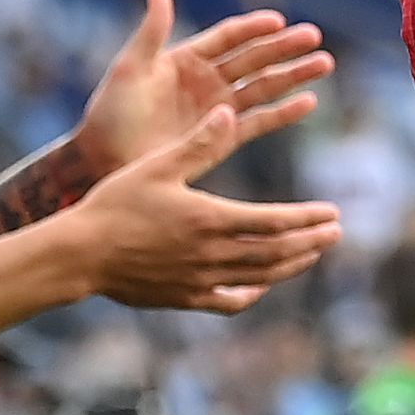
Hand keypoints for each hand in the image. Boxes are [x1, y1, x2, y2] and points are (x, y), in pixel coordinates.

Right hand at [69, 104, 341, 312]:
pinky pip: (227, 302)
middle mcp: (211, 255)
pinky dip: (250, 295)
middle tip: (336, 233)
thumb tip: (230, 112)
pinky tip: (261, 286)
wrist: (78, 254)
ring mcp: (199, 281)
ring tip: (312, 253)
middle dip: (310, 242)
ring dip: (291, 265)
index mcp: (210, 219)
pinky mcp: (183, 298)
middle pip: (276, 253)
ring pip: (259, 277)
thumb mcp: (157, 165)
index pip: (274, 222)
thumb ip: (198, 143)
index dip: (307, 219)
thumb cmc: (114, 203)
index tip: (333, 213)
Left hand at [73, 0, 330, 176]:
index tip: (279, 21)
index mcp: (184, 60)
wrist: (104, 163)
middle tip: (314, 37)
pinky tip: (308, 102)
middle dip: (284, 48)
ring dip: (292, 76)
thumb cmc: (110, 116)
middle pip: (253, 59)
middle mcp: (206, 81)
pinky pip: (258, 122)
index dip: (253, 28)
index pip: (227, 38)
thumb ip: (151, 32)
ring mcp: (216, 109)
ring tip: (324, 64)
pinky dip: (282, 113)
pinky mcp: (221, 137)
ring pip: (263, 87)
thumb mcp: (129, 69)